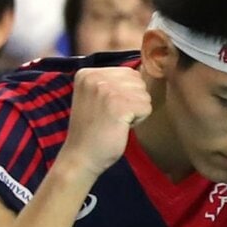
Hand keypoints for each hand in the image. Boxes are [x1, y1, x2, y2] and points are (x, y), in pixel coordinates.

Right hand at [61, 66, 151, 180]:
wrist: (80, 157)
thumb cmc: (91, 130)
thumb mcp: (94, 96)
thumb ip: (112, 81)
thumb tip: (143, 69)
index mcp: (87, 73)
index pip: (128, 73)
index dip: (124, 93)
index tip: (105, 108)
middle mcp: (95, 77)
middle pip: (138, 81)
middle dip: (132, 100)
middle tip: (111, 116)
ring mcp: (106, 90)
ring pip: (144, 94)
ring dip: (135, 111)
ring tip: (114, 121)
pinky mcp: (119, 105)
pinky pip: (146, 108)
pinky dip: (138, 121)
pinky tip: (120, 127)